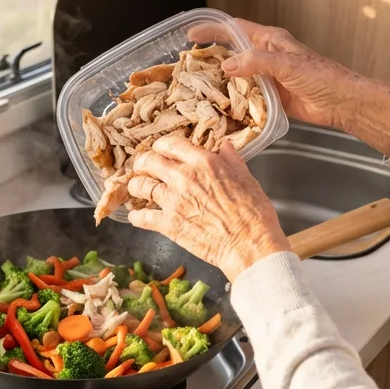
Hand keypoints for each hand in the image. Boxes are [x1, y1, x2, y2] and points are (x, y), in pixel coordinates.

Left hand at [126, 135, 290, 282]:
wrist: (249, 244)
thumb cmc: (253, 213)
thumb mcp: (246, 177)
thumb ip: (231, 160)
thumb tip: (224, 146)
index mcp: (203, 162)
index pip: (170, 144)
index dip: (161, 146)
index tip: (160, 150)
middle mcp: (184, 177)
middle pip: (148, 161)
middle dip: (142, 163)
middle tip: (143, 167)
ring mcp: (173, 201)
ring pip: (140, 186)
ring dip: (136, 186)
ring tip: (137, 189)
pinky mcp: (168, 224)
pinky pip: (141, 217)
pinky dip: (136, 216)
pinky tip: (137, 215)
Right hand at [189, 19, 389, 155]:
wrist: (342, 102)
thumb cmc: (323, 77)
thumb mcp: (287, 65)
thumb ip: (257, 63)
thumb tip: (227, 65)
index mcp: (270, 40)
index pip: (234, 29)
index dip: (212, 29)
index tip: (190, 34)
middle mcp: (266, 56)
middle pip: (232, 52)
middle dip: (211, 56)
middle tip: (188, 65)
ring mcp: (268, 77)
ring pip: (237, 75)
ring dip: (220, 80)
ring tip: (197, 88)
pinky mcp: (271, 96)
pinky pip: (246, 96)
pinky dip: (233, 99)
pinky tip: (220, 106)